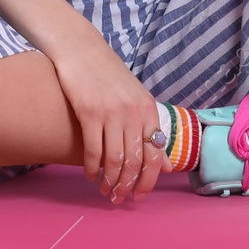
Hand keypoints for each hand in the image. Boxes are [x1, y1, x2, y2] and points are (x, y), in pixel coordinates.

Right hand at [50, 39, 170, 203]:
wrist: (82, 50)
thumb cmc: (109, 76)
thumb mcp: (136, 99)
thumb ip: (150, 131)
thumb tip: (166, 165)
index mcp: (148, 109)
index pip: (156, 154)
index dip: (148, 181)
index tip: (139, 196)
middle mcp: (134, 113)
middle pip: (135, 161)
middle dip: (127, 186)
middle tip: (118, 199)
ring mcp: (112, 113)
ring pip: (115, 160)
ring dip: (110, 181)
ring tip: (104, 190)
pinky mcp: (89, 113)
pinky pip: (93, 150)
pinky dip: (91, 168)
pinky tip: (89, 174)